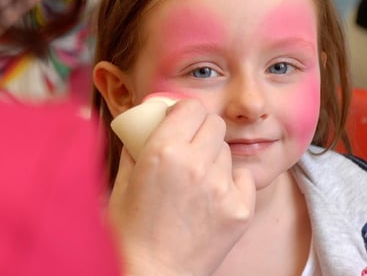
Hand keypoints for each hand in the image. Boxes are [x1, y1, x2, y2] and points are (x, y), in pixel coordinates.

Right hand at [108, 98, 254, 275]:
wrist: (153, 275)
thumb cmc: (131, 231)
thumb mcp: (123, 181)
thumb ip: (137, 146)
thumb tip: (146, 123)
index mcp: (163, 151)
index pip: (191, 107)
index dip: (185, 113)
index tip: (180, 122)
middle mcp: (195, 163)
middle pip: (214, 124)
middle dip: (201, 131)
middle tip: (191, 148)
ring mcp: (221, 187)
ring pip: (227, 151)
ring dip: (214, 159)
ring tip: (197, 182)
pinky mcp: (240, 209)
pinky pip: (243, 178)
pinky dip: (231, 184)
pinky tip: (213, 199)